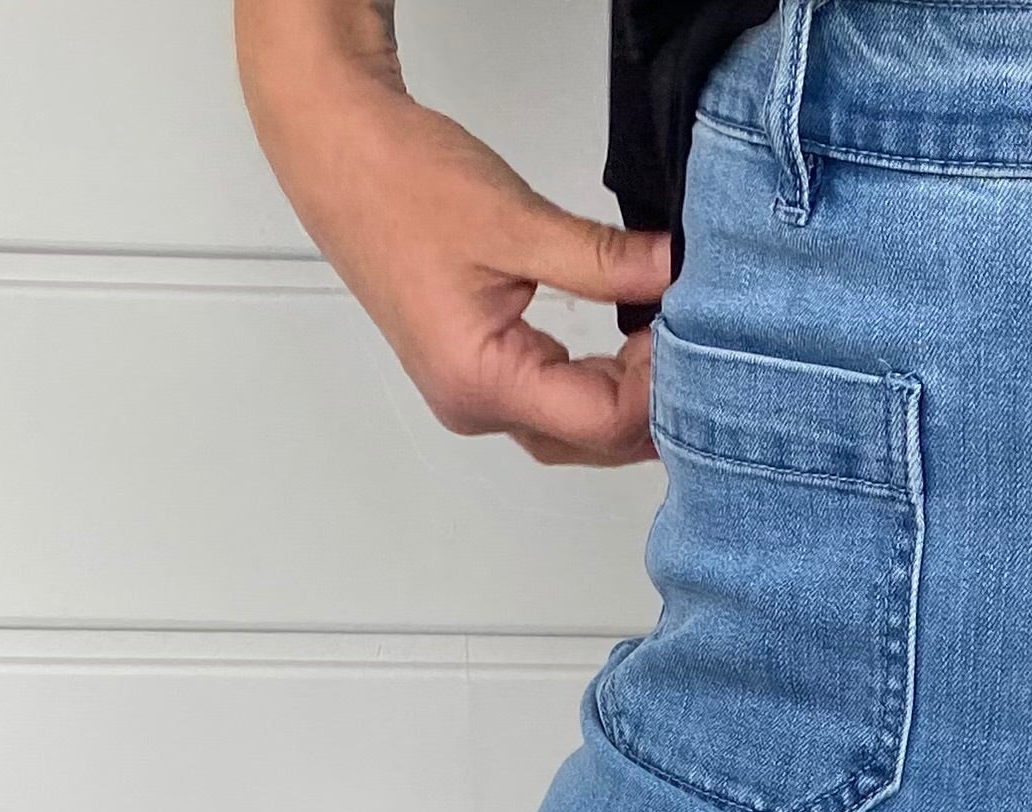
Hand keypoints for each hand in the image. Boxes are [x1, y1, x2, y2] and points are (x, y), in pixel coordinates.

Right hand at [236, 0, 670, 465]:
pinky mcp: (474, 373)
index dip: (659, 386)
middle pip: (592, 440)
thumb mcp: (517, 218)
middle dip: (651, 402)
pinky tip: (630, 349)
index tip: (691, 332)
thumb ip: (605, 259)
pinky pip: (552, 402)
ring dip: (626, 397)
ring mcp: (472, 396)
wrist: (335, 150)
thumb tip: (675, 272)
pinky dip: (598, 382)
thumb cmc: (398, 181)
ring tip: (666, 343)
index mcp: (479, 381)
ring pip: (575, 429)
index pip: (602, 420)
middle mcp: (473, 405)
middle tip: (696, 343)